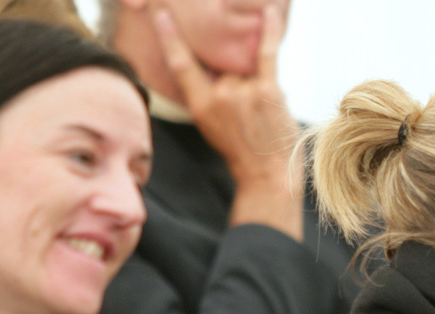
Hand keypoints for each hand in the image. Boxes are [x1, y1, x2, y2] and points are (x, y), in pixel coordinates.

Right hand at [154, 6, 302, 240]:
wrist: (267, 176)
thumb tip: (220, 69)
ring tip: (263, 106)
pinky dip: (271, 31)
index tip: (162, 15)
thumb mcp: (213, 126)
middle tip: (246, 99)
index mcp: (200, 105)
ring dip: (257, 80)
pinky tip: (272, 12)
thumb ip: (212, 96)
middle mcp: (218, 95)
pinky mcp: (267, 89)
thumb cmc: (242, 152)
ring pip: (247, 66)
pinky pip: (267, 53)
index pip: (180, 64)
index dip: (170, 38)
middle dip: (236, 75)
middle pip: (225, 65)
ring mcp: (242, 91)